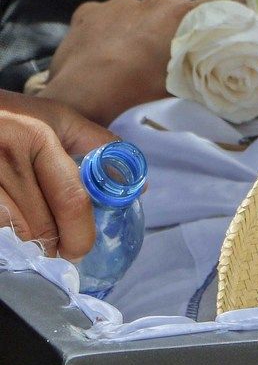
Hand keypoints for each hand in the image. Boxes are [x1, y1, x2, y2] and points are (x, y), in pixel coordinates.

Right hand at [0, 90, 115, 257]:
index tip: (81, 248)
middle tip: (61, 248)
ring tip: (37, 232)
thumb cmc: (17, 115)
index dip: (80, 232)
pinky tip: (16, 222)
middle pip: (41, 226)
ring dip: (30, 241)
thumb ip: (97, 144)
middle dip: (55, 245)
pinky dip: (9, 231)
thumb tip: (139, 182)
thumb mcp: (58, 119)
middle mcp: (9, 158)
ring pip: (16, 233)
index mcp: (39, 138)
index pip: (70, 199)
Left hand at [37, 0, 237, 125]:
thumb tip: (225, 70)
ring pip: (138, 13)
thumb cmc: (136, 96)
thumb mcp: (180, 88)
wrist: (79, 101)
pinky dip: (110, 30)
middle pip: (172, 10)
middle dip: (172, 28)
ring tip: (129, 57)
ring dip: (139, 28)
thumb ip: (202, 70)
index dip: (229, 4)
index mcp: (178, 16)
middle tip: (167, 55)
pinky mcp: (89, 10)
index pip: (217, 0)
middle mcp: (151, 1)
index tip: (237, 4)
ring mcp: (116, 3)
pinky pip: (107, 17)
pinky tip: (104, 52)